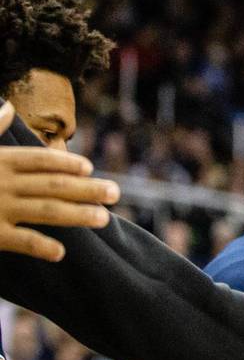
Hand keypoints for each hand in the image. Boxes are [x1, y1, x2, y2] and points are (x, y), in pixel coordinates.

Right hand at [0, 101, 119, 260]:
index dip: (66, 163)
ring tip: (103, 218)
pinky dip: (41, 247)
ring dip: (78, 215)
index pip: (40, 160)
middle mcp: (1, 183)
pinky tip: (61, 252)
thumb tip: (6, 106)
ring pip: (47, 212)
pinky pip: (20, 241)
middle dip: (88, 189)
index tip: (89, 168)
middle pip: (54, 185)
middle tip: (116, 192)